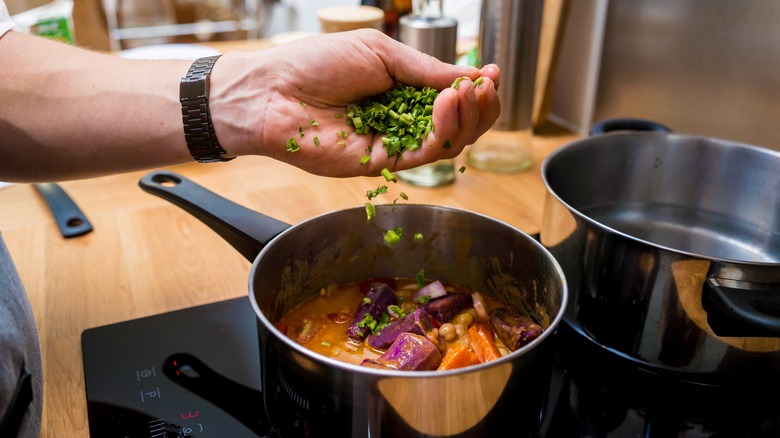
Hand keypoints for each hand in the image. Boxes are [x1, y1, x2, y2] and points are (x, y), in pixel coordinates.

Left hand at [209, 29, 500, 177]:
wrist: (272, 90)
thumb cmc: (316, 63)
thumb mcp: (379, 52)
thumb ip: (424, 69)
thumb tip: (471, 76)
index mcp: (402, 90)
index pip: (452, 97)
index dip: (476, 89)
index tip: (490, 74)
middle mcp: (401, 120)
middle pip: (457, 125)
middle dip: (480, 107)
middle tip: (486, 87)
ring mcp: (391, 144)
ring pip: (446, 143)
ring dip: (466, 118)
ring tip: (467, 92)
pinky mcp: (379, 164)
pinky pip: (421, 155)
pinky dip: (441, 131)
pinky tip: (447, 105)